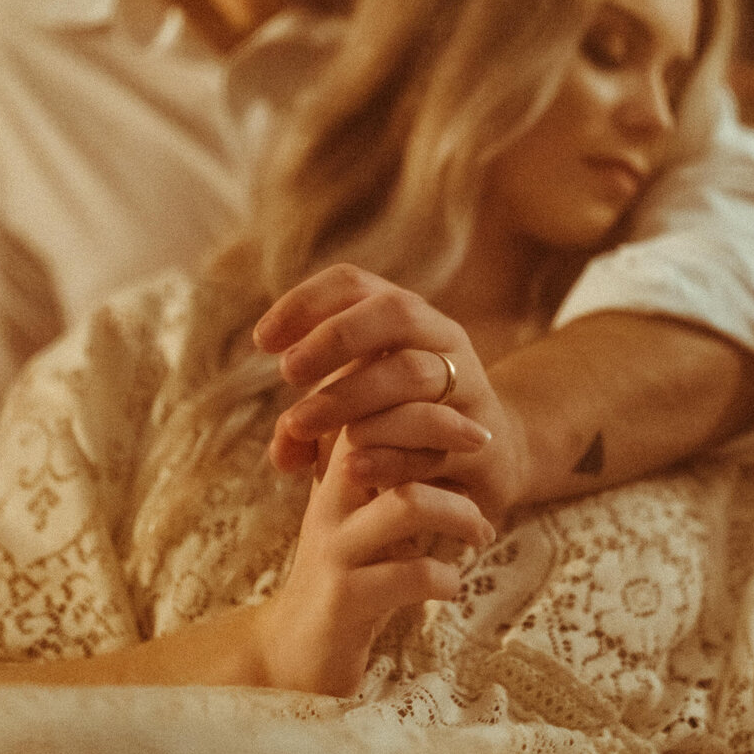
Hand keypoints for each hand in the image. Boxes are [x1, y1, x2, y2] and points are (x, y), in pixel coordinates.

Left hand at [253, 264, 526, 522]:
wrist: (491, 461)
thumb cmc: (403, 427)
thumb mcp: (354, 413)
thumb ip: (309, 426)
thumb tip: (281, 452)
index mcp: (407, 320)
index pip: (356, 284)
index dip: (307, 302)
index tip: (262, 342)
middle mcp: (444, 342)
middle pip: (396, 313)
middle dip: (335, 338)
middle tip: (287, 373)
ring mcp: (469, 388)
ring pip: (414, 373)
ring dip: (350, 396)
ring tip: (300, 424)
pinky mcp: (481, 444)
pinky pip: (435, 439)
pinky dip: (389, 453)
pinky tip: (350, 469)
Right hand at [256, 427, 494, 696]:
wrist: (297, 653)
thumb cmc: (351, 572)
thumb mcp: (366, 511)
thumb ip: (392, 465)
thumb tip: (452, 416)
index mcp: (335, 474)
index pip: (370, 407)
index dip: (419, 394)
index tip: (468, 415)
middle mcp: (329, 503)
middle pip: (378, 436)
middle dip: (440, 430)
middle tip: (484, 446)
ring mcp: (334, 550)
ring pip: (406, 502)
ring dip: (460, 513)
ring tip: (481, 532)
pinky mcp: (343, 601)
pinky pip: (411, 575)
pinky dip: (445, 577)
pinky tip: (450, 586)